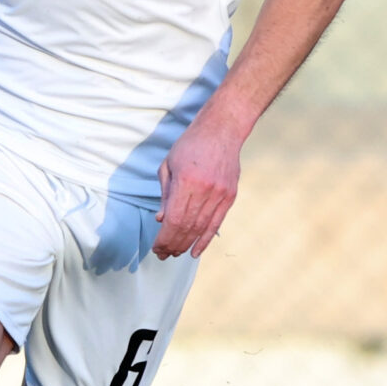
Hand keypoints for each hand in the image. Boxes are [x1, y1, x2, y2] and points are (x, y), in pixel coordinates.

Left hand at [153, 110, 245, 259]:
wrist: (222, 130)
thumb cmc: (191, 145)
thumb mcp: (169, 165)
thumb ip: (165, 194)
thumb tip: (161, 220)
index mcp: (186, 180)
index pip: (174, 219)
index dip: (164, 238)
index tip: (157, 248)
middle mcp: (205, 189)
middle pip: (187, 227)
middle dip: (173, 244)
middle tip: (164, 255)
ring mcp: (220, 194)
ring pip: (201, 228)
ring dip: (187, 244)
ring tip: (176, 254)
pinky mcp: (230, 196)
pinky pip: (217, 223)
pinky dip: (206, 240)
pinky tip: (196, 251)